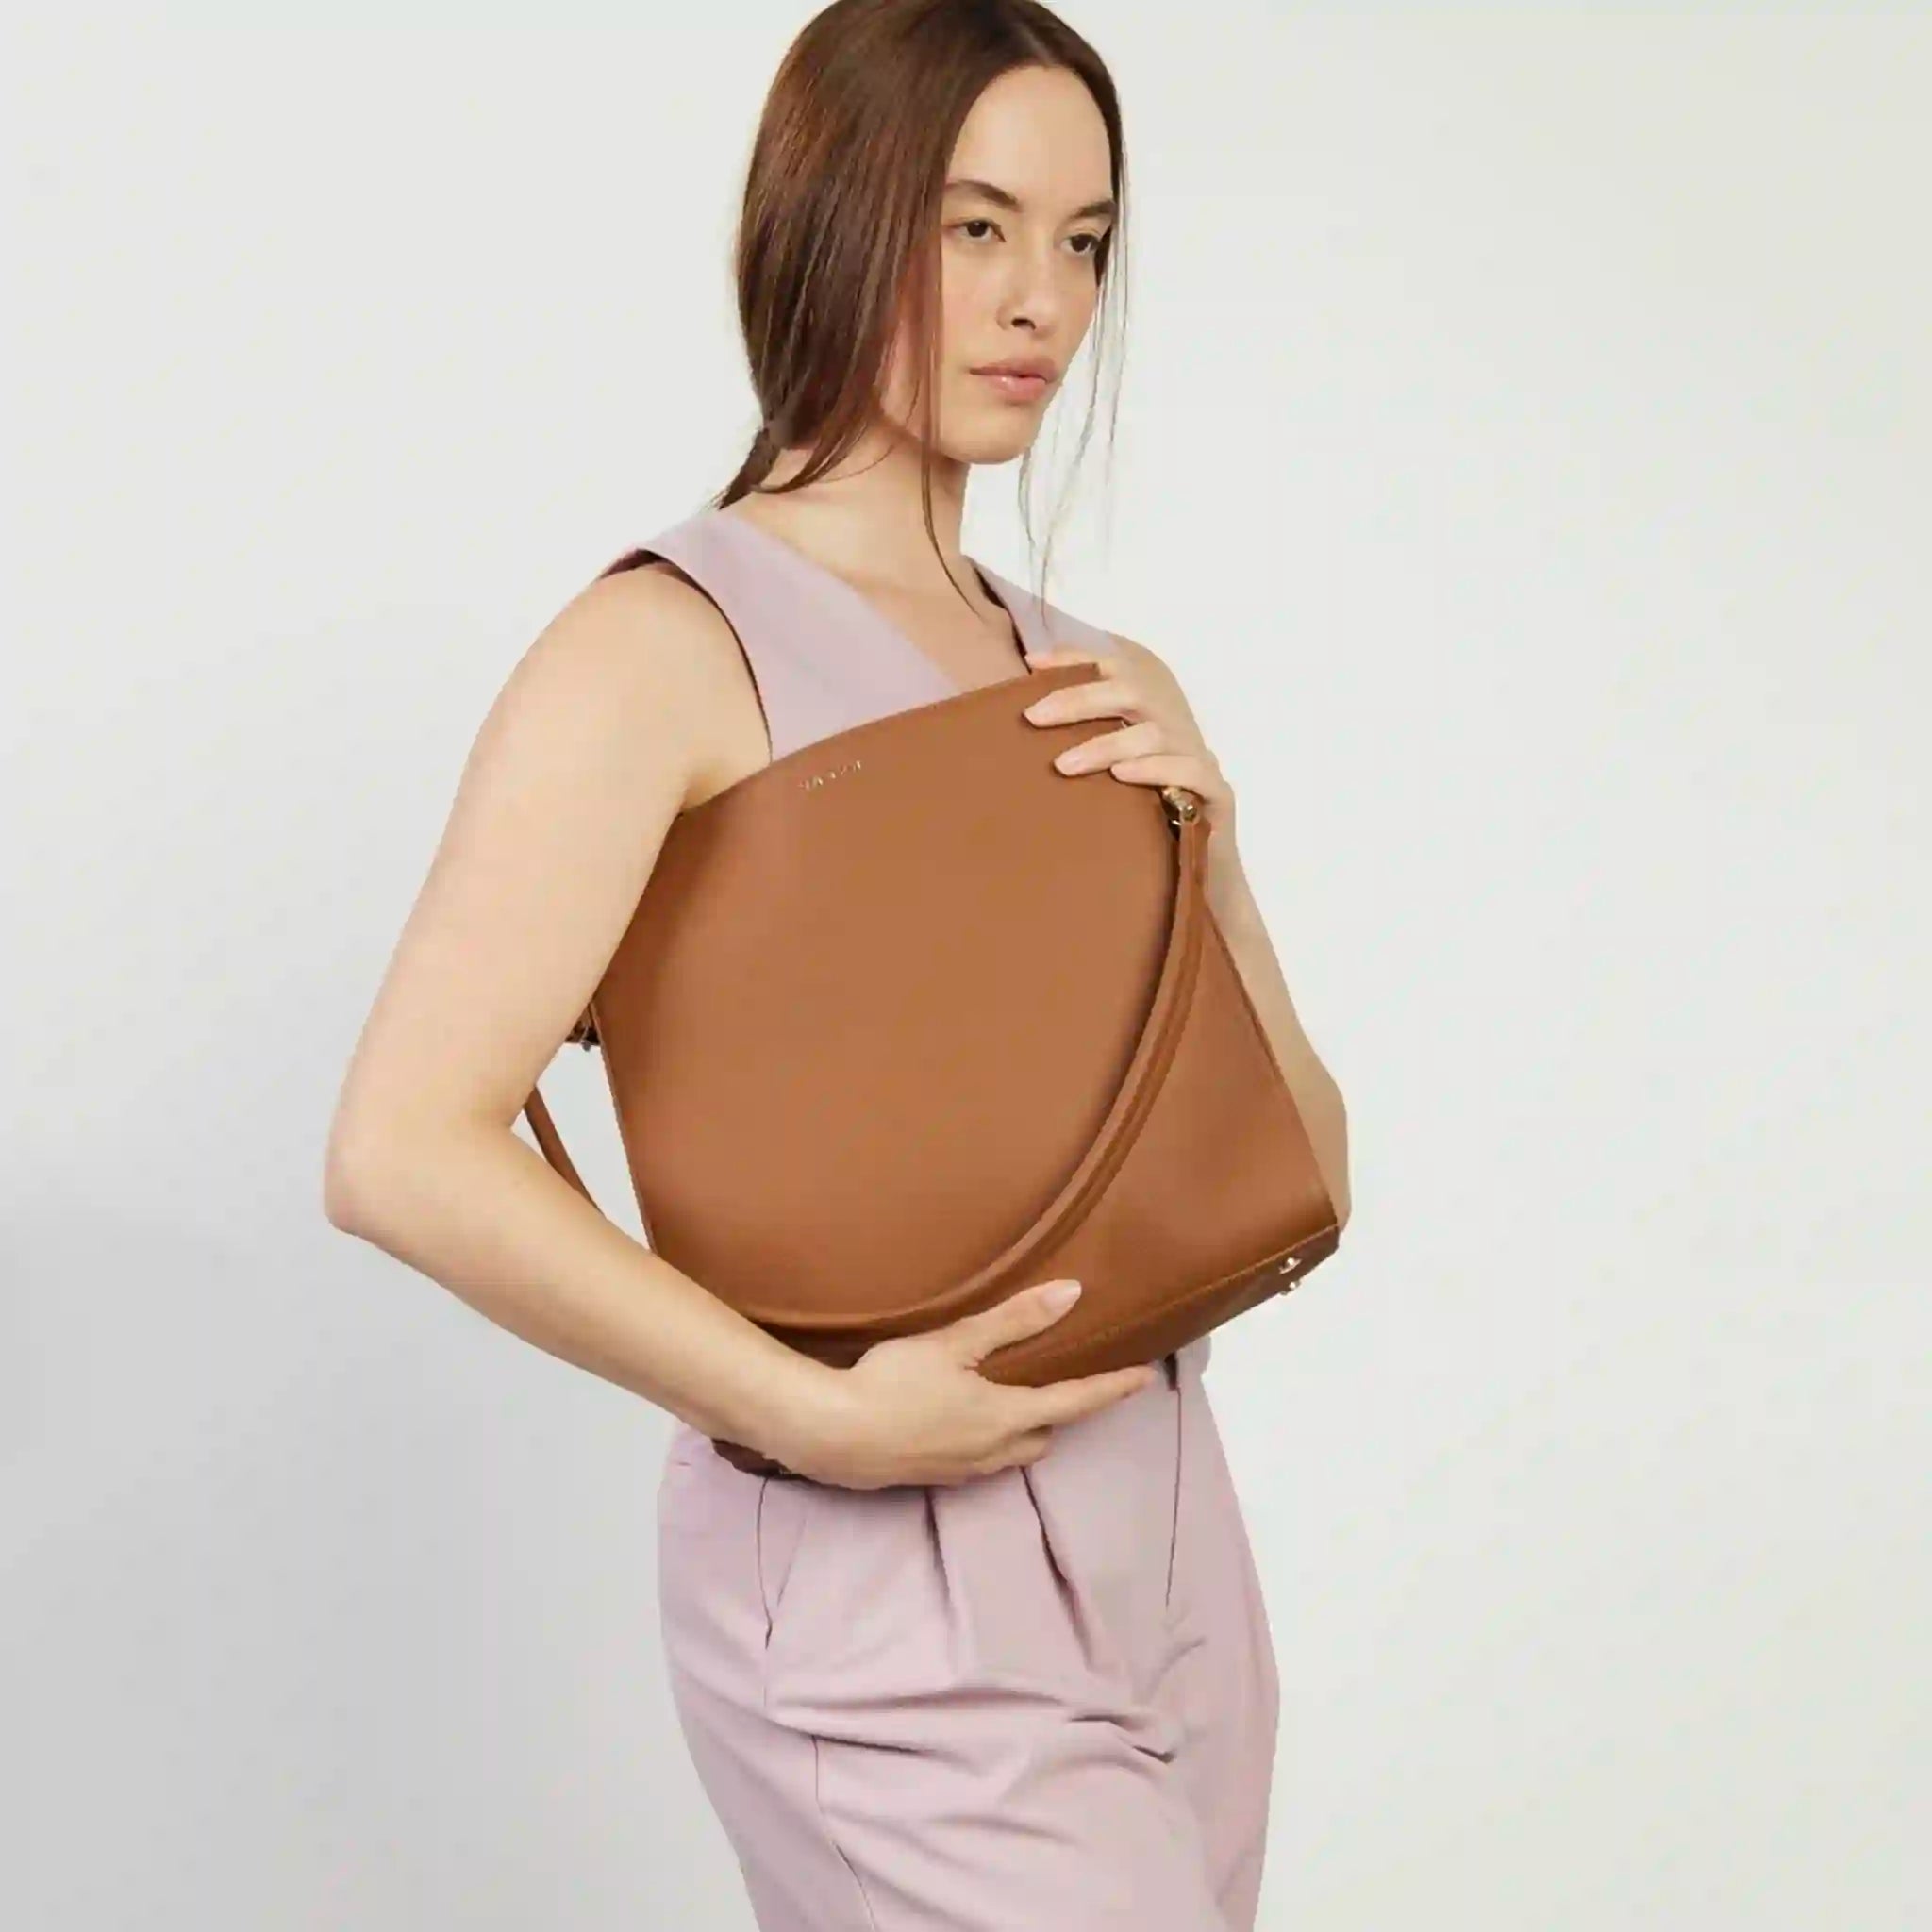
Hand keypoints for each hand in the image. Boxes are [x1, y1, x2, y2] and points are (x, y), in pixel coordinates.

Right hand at [779, 1279, 1161, 1489]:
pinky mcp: (931, 1478)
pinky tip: (960, 1421)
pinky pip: (978, 1462)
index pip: (1076, 1402)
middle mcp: (993, 1451)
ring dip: (1022, 1431)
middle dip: (1059, 1413)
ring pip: (1011, 1453)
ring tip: (1012, 1400)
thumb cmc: (892, 1384)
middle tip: (1061, 1382)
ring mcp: (961, 1471)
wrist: (830, 1435)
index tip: (1144, 1377)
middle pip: (1045, 1436)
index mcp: (1006, 1417)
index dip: (1112, 1388)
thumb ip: (1013, 1321)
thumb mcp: (954, 1344)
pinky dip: (987, 1441)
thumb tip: (1071, 1294)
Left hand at [1021, 644, 1236, 848]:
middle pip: (1133, 690)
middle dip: (1078, 699)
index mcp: (1154, 705)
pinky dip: (1152, 769)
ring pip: (1154, 733)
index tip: (1031, 663)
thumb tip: (1029, 709)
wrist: (1200, 865)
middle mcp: (1178, 722)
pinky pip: (1189, 770)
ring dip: (1104, 745)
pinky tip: (1120, 777)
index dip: (1075, 656)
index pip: (1117, 663)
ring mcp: (1199, 755)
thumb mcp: (1110, 764)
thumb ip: (1083, 733)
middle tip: (1033, 717)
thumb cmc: (1146, 808)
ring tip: (1063, 766)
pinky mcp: (1217, 792)